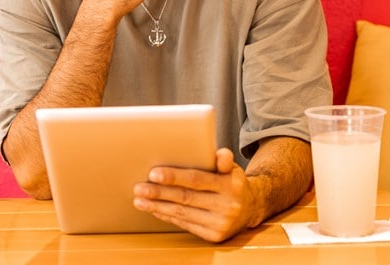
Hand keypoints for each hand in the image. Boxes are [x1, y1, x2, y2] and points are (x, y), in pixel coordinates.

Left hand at [132, 148, 260, 242]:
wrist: (250, 208)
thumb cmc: (232, 183)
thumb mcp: (232, 168)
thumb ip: (223, 159)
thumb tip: (220, 153)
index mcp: (231, 185)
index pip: (197, 180)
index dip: (174, 177)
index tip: (153, 174)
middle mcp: (227, 206)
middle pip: (186, 198)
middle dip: (159, 193)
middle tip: (139, 188)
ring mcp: (221, 223)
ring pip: (182, 213)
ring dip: (158, 207)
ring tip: (140, 200)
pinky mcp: (214, 236)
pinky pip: (185, 225)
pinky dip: (167, 216)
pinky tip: (155, 210)